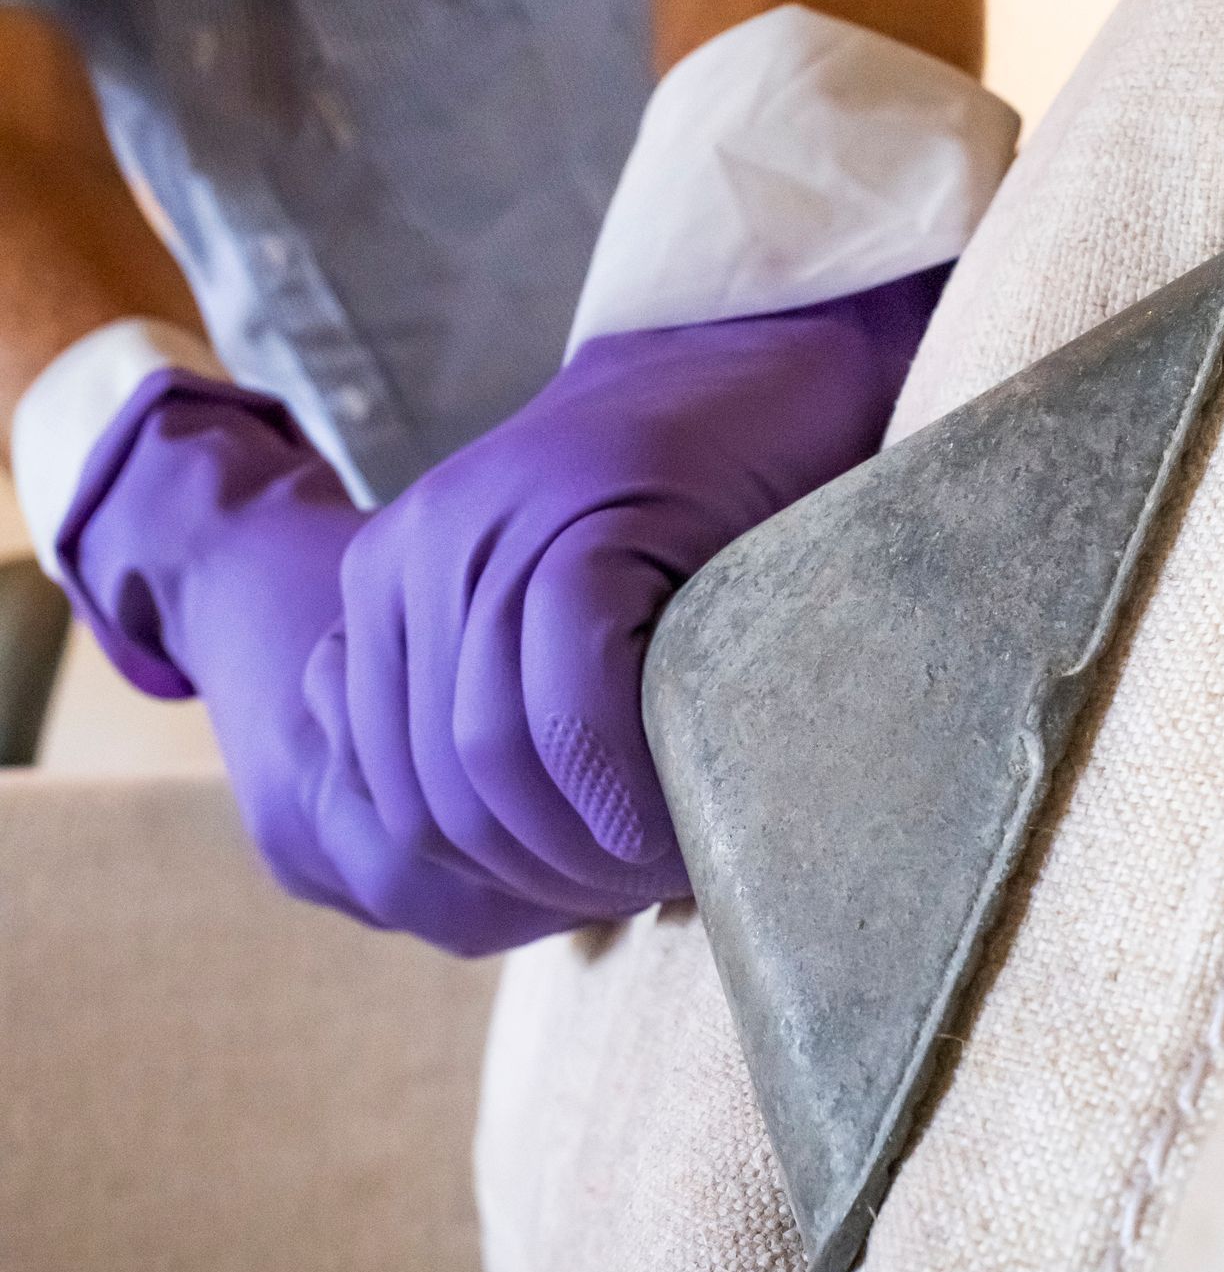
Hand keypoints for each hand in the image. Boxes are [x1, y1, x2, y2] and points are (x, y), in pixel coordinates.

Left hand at [59, 268, 943, 951]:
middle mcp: (407, 561)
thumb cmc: (706, 534)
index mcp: (389, 598)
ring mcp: (482, 530)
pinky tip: (683, 815)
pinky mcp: (579, 515)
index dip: (493, 886)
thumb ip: (518, 725)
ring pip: (491, 758)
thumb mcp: (575, 639)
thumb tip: (511, 892)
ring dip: (592, 846)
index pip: (389, 803)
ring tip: (681, 861)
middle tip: (657, 892)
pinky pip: (566, 706)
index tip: (602, 901)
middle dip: (548, 878)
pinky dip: (623, 789)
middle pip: (435, 793)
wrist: (787, 369)